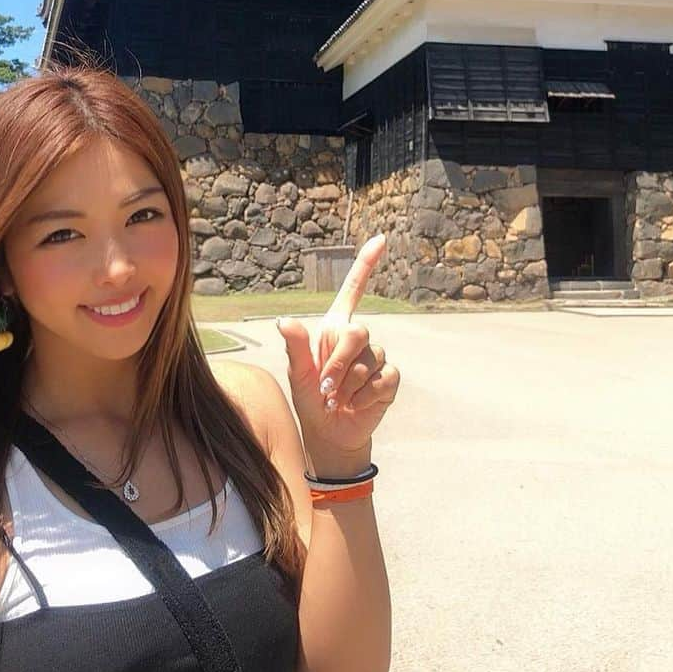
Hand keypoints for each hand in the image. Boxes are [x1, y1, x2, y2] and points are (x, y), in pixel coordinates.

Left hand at [276, 234, 399, 471]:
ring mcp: (375, 358)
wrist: (330, 432)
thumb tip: (284, 321)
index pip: (353, 290)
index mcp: (334, 328)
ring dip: (348, 385)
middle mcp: (357, 338)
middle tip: (326, 387)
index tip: (381, 239)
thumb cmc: (310, 399)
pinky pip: (383, 379)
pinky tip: (357, 405)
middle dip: (338, 362)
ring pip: (369, 360)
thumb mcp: (297, 375)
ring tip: (338, 399)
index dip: (366, 264)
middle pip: (358, 332)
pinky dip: (365, 396)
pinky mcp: (389, 379)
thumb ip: (295, 348)